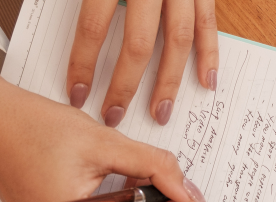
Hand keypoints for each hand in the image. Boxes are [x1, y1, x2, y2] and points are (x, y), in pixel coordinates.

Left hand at [66, 0, 218, 126]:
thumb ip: (88, 0)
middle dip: (125, 86)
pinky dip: (210, 54)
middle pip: (138, 44)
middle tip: (114, 115)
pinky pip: (208, 23)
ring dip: (169, 82)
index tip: (77, 94)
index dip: (84, 64)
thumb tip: (65, 33)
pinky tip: (206, 82)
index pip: (94, 27)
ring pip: (177, 40)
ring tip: (160, 113)